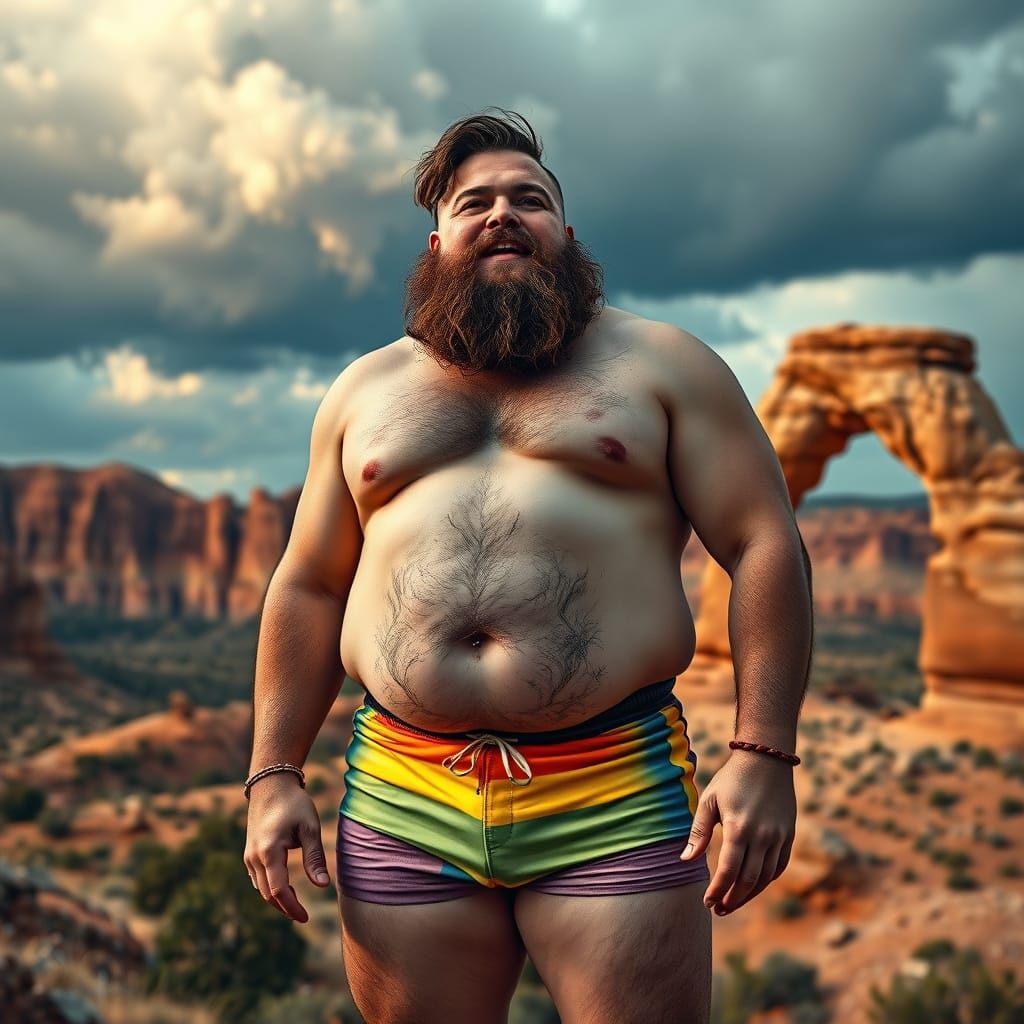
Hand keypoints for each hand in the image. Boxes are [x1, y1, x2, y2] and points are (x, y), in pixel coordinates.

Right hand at [243, 773, 331, 922]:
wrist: (270, 784)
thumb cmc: (294, 803)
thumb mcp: (309, 827)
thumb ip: (315, 857)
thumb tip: (322, 886)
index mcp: (269, 852)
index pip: (279, 891)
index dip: (292, 907)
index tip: (306, 918)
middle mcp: (254, 857)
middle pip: (268, 895)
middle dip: (285, 908)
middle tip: (303, 916)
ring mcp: (249, 856)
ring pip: (261, 889)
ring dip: (277, 900)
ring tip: (296, 905)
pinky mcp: (249, 853)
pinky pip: (257, 879)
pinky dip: (270, 889)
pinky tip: (286, 889)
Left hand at [680, 749, 795, 915]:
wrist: (766, 759)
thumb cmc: (731, 779)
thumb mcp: (710, 800)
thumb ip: (698, 832)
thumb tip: (685, 860)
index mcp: (739, 827)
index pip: (729, 870)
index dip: (718, 890)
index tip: (707, 902)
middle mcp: (762, 835)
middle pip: (748, 879)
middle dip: (733, 898)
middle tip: (719, 910)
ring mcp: (779, 836)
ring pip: (766, 877)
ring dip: (749, 894)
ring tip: (732, 903)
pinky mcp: (789, 835)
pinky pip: (778, 866)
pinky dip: (766, 880)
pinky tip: (752, 886)